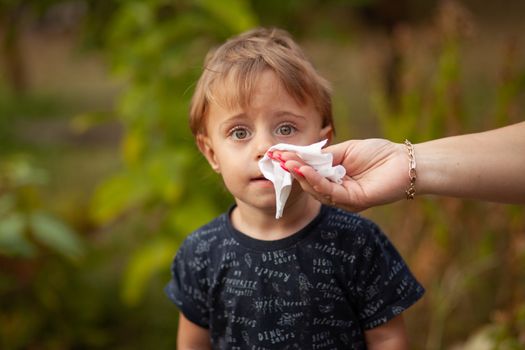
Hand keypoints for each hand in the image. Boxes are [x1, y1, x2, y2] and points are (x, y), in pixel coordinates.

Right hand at [277, 139, 409, 211]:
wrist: (405, 162)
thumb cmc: (379, 154)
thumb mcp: (345, 151)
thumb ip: (325, 156)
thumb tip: (302, 155)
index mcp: (335, 179)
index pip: (311, 173)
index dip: (295, 164)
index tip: (278, 155)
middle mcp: (338, 191)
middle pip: (310, 184)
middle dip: (294, 171)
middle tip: (278, 160)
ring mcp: (345, 199)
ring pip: (317, 190)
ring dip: (301, 176)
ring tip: (289, 164)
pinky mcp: (353, 202)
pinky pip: (330, 192)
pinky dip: (316, 181)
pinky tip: (306, 170)